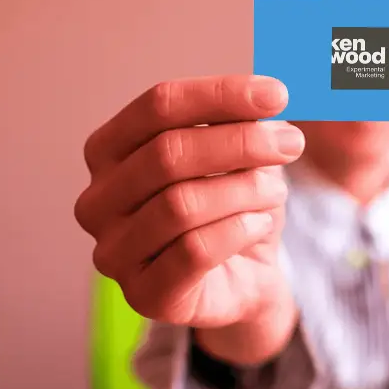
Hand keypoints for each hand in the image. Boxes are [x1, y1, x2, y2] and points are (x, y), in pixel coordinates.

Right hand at [74, 76, 303, 348]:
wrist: (241, 278)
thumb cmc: (229, 205)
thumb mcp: (238, 153)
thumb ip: (242, 120)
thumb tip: (270, 96)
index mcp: (107, 150)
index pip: (159, 105)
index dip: (220, 94)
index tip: (278, 93)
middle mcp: (97, 200)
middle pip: (169, 152)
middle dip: (241, 142)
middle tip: (291, 143)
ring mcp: (113, 252)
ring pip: (182, 204)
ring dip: (245, 190)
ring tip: (276, 190)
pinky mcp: (144, 294)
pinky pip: (195, 250)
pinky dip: (239, 229)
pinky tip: (259, 223)